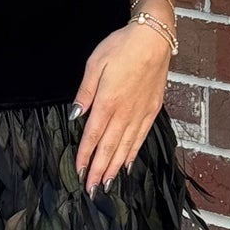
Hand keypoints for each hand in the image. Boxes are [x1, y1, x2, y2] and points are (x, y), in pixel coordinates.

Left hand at [71, 20, 172, 193]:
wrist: (154, 38)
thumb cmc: (122, 46)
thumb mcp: (95, 64)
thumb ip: (85, 92)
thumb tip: (75, 115)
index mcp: (108, 102)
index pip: (93, 136)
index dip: (85, 157)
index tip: (78, 173)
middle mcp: (125, 112)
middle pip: (109, 148)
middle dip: (98, 170)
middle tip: (91, 190)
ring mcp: (141, 113)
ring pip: (125, 147)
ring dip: (114, 167)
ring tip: (106, 184)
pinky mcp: (152, 110)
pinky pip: (140, 137)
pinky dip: (132, 153)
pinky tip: (126, 164)